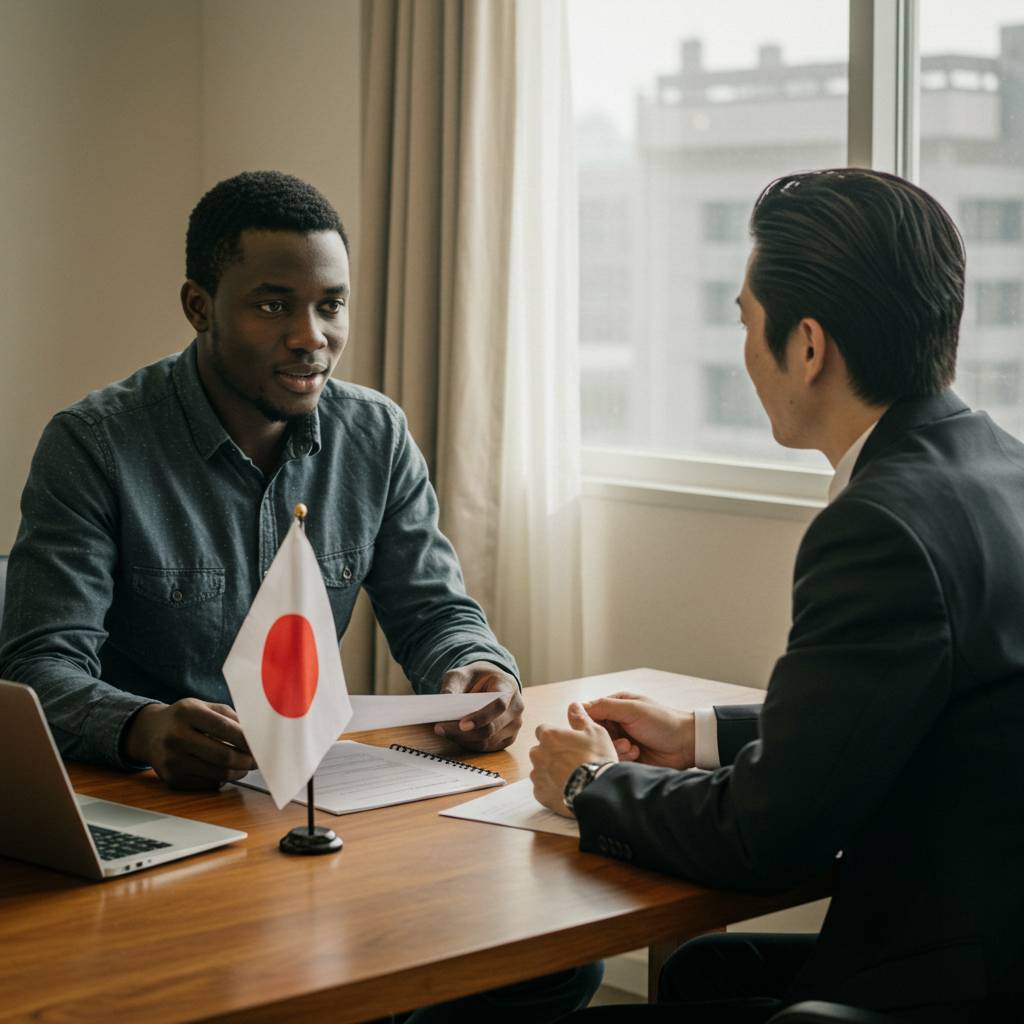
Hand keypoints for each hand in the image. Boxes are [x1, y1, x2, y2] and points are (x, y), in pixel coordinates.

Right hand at [122, 698, 256, 789]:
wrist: (149, 732)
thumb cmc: (185, 718)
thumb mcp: (205, 706)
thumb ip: (231, 718)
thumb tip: (256, 736)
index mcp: (187, 712)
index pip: (225, 728)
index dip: (247, 740)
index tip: (262, 745)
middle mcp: (176, 736)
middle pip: (223, 756)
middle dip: (247, 760)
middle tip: (257, 760)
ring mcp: (171, 760)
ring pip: (218, 773)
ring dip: (238, 772)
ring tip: (244, 766)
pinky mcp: (171, 778)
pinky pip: (207, 783)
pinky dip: (222, 778)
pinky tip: (225, 770)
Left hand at [435, 662, 523, 750]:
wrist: (490, 683)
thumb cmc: (476, 678)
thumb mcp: (461, 674)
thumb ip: (452, 685)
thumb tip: (445, 700)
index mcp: (508, 687)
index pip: (499, 705)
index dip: (481, 717)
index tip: (462, 724)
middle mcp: (516, 707)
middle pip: (492, 728)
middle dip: (464, 733)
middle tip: (440, 728)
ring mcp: (514, 725)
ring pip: (488, 741)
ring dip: (463, 739)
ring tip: (444, 730)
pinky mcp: (508, 738)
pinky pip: (488, 748)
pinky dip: (469, 744)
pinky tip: (456, 735)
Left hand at [529, 702, 617, 816]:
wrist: (598, 791)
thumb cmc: (597, 758)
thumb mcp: (594, 732)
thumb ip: (580, 717)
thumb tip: (574, 705)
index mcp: (549, 736)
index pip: (543, 730)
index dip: (555, 736)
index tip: (567, 743)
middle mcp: (538, 754)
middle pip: (540, 750)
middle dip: (551, 754)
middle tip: (571, 761)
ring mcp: (538, 775)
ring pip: (540, 769)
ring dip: (550, 771)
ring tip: (570, 776)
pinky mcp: (540, 794)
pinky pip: (542, 788)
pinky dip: (551, 788)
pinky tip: (566, 789)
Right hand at [583, 691, 694, 769]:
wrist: (686, 745)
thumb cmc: (662, 721)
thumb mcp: (633, 709)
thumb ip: (605, 707)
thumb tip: (578, 707)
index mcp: (615, 706)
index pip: (589, 713)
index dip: (588, 724)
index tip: (594, 731)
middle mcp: (615, 723)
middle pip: (594, 734)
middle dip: (605, 740)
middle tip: (622, 742)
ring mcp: (620, 740)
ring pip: (603, 748)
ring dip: (616, 750)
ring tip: (632, 749)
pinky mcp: (626, 757)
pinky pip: (613, 760)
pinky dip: (623, 758)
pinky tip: (636, 755)